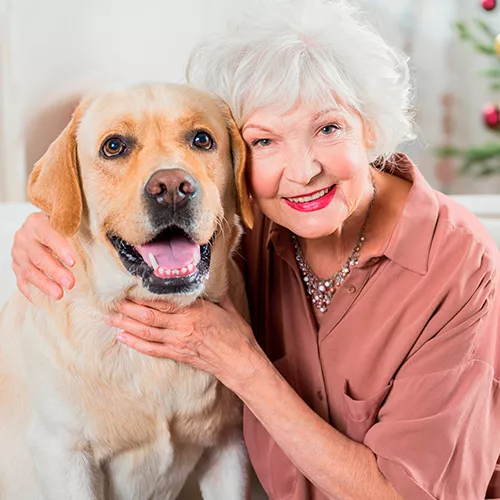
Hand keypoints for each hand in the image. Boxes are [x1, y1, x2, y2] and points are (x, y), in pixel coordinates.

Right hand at [11, 212, 75, 300]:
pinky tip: (45, 301)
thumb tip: (102, 247)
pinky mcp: (16, 267)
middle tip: (70, 283)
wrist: (38, 227)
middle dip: (55, 272)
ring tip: (59, 295)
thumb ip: (78, 231)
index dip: (61, 249)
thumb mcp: (66, 222)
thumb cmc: (59, 226)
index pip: (49, 235)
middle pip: (39, 256)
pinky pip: (22, 282)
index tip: (73, 262)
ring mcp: (18, 253)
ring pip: (30, 271)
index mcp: (37, 222)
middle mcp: (24, 237)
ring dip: (45, 285)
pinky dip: (33, 292)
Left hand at [106, 296, 264, 390]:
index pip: (162, 301)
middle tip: (111, 301)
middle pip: (148, 316)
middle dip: (127, 309)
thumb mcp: (227, 307)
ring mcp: (178, 342)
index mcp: (194, 311)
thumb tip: (209, 278)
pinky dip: (134, 344)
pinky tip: (122, 338)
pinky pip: (151, 349)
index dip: (142, 296)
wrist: (240, 361)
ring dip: (126, 325)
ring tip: (109, 318)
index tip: (128, 288)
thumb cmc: (237, 334)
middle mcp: (182, 326)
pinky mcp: (177, 354)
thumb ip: (215, 293)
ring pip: (145, 332)